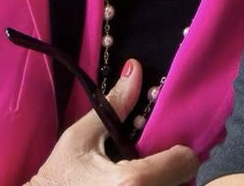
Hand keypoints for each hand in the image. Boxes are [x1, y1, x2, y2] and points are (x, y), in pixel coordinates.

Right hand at [26, 61, 197, 185]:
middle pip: (184, 181)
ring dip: (166, 182)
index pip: (185, 162)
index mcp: (132, 182)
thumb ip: (115, 104)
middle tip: (158, 160)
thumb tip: (135, 68)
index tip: (168, 146)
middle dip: (174, 170)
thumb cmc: (58, 176)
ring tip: (149, 173)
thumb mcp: (82, 136)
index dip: (181, 151)